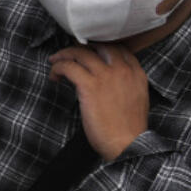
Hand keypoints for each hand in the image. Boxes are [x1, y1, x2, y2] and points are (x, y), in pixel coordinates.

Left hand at [48, 44, 148, 160]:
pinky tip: (54, 76)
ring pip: (80, 53)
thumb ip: (125, 83)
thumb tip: (105, 78)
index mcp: (136, 73)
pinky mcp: (89, 85)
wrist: (128, 143)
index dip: (99, 47)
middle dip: (80, 47)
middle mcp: (122, 70)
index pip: (118, 49)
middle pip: (98, 46)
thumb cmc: (128, 128)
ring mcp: (106, 76)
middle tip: (68, 55)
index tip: (88, 52)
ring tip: (54, 62)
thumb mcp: (136, 98)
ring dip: (64, 55)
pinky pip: (68, 67)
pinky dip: (58, 68)